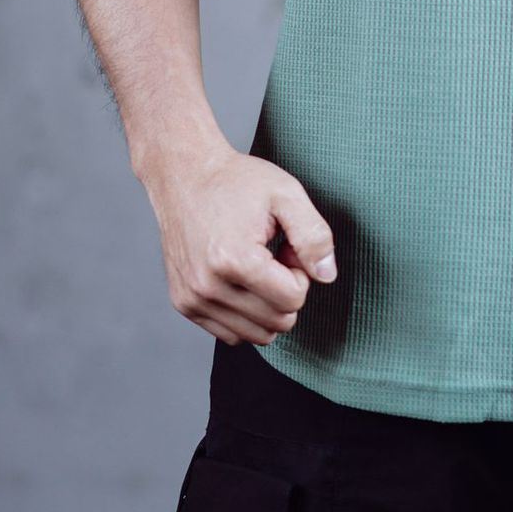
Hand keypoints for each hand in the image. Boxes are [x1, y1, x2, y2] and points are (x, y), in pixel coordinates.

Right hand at [144, 146, 338, 345]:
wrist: (185, 176)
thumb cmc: (236, 182)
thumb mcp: (286, 194)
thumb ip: (314, 235)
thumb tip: (327, 274)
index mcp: (234, 259)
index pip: (293, 299)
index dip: (301, 273)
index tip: (287, 248)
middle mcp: (208, 286)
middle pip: (277, 322)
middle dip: (286, 291)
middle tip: (275, 256)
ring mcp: (193, 299)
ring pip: (255, 335)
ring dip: (267, 306)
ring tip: (258, 267)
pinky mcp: (185, 304)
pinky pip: (231, 335)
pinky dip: (246, 315)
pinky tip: (241, 280)